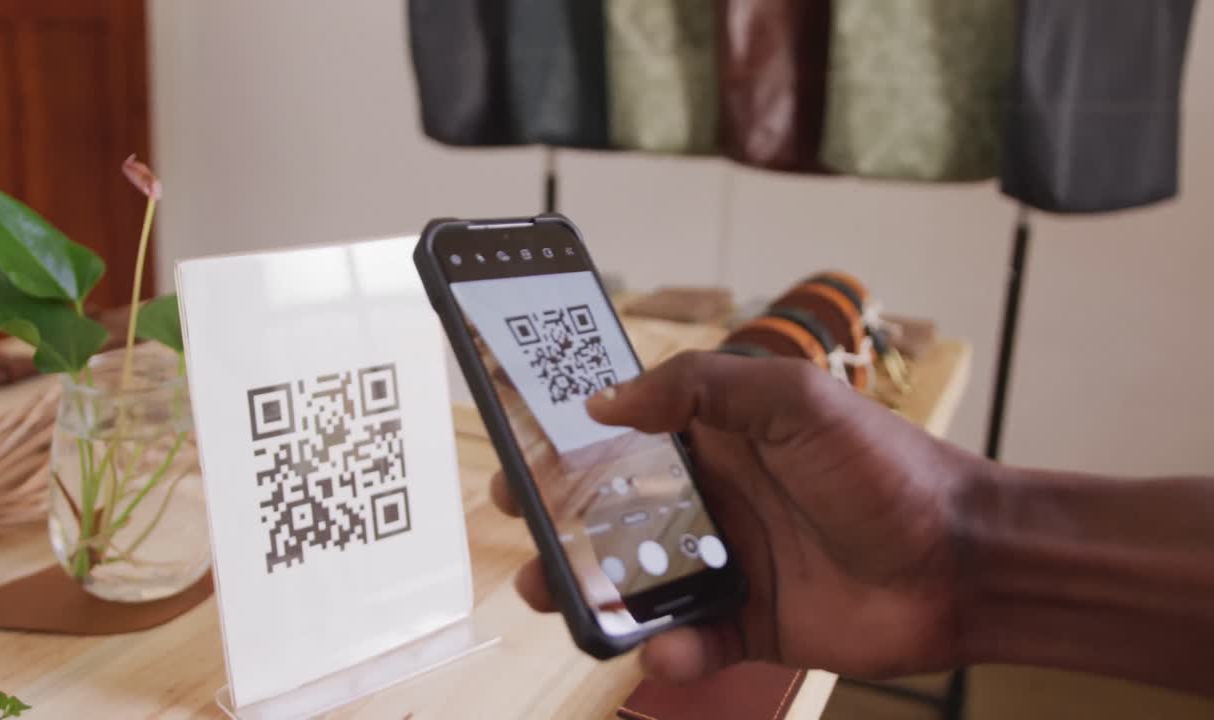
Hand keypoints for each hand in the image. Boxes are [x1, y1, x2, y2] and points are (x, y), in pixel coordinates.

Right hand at [492, 351, 980, 682]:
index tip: (523, 457)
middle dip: (564, 527)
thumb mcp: (794, 400)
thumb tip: (606, 400)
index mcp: (717, 442)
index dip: (571, 449)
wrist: (962, 558)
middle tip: (527, 534)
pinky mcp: (752, 626)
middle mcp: (715, 502)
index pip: (626, 441)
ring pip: (639, 584)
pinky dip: (672, 650)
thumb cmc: (885, 467)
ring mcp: (730, 566)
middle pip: (616, 516)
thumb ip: (699, 388)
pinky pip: (693, 642)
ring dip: (594, 594)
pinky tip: (668, 648)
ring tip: (559, 597)